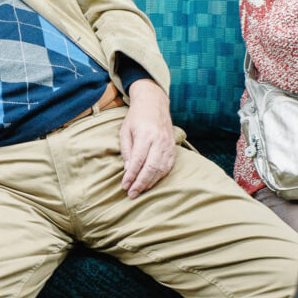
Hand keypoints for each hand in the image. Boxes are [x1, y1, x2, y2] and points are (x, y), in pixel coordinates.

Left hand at [120, 78, 175, 198]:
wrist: (154, 103)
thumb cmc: (136, 117)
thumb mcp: (125, 131)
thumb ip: (127, 151)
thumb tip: (127, 170)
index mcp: (145, 135)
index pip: (138, 160)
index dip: (131, 175)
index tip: (124, 185)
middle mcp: (159, 140)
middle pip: (151, 167)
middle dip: (140, 183)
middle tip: (131, 194)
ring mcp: (168, 144)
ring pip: (161, 169)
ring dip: (150, 183)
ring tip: (139, 191)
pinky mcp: (173, 147)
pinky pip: (168, 166)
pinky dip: (159, 177)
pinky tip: (151, 183)